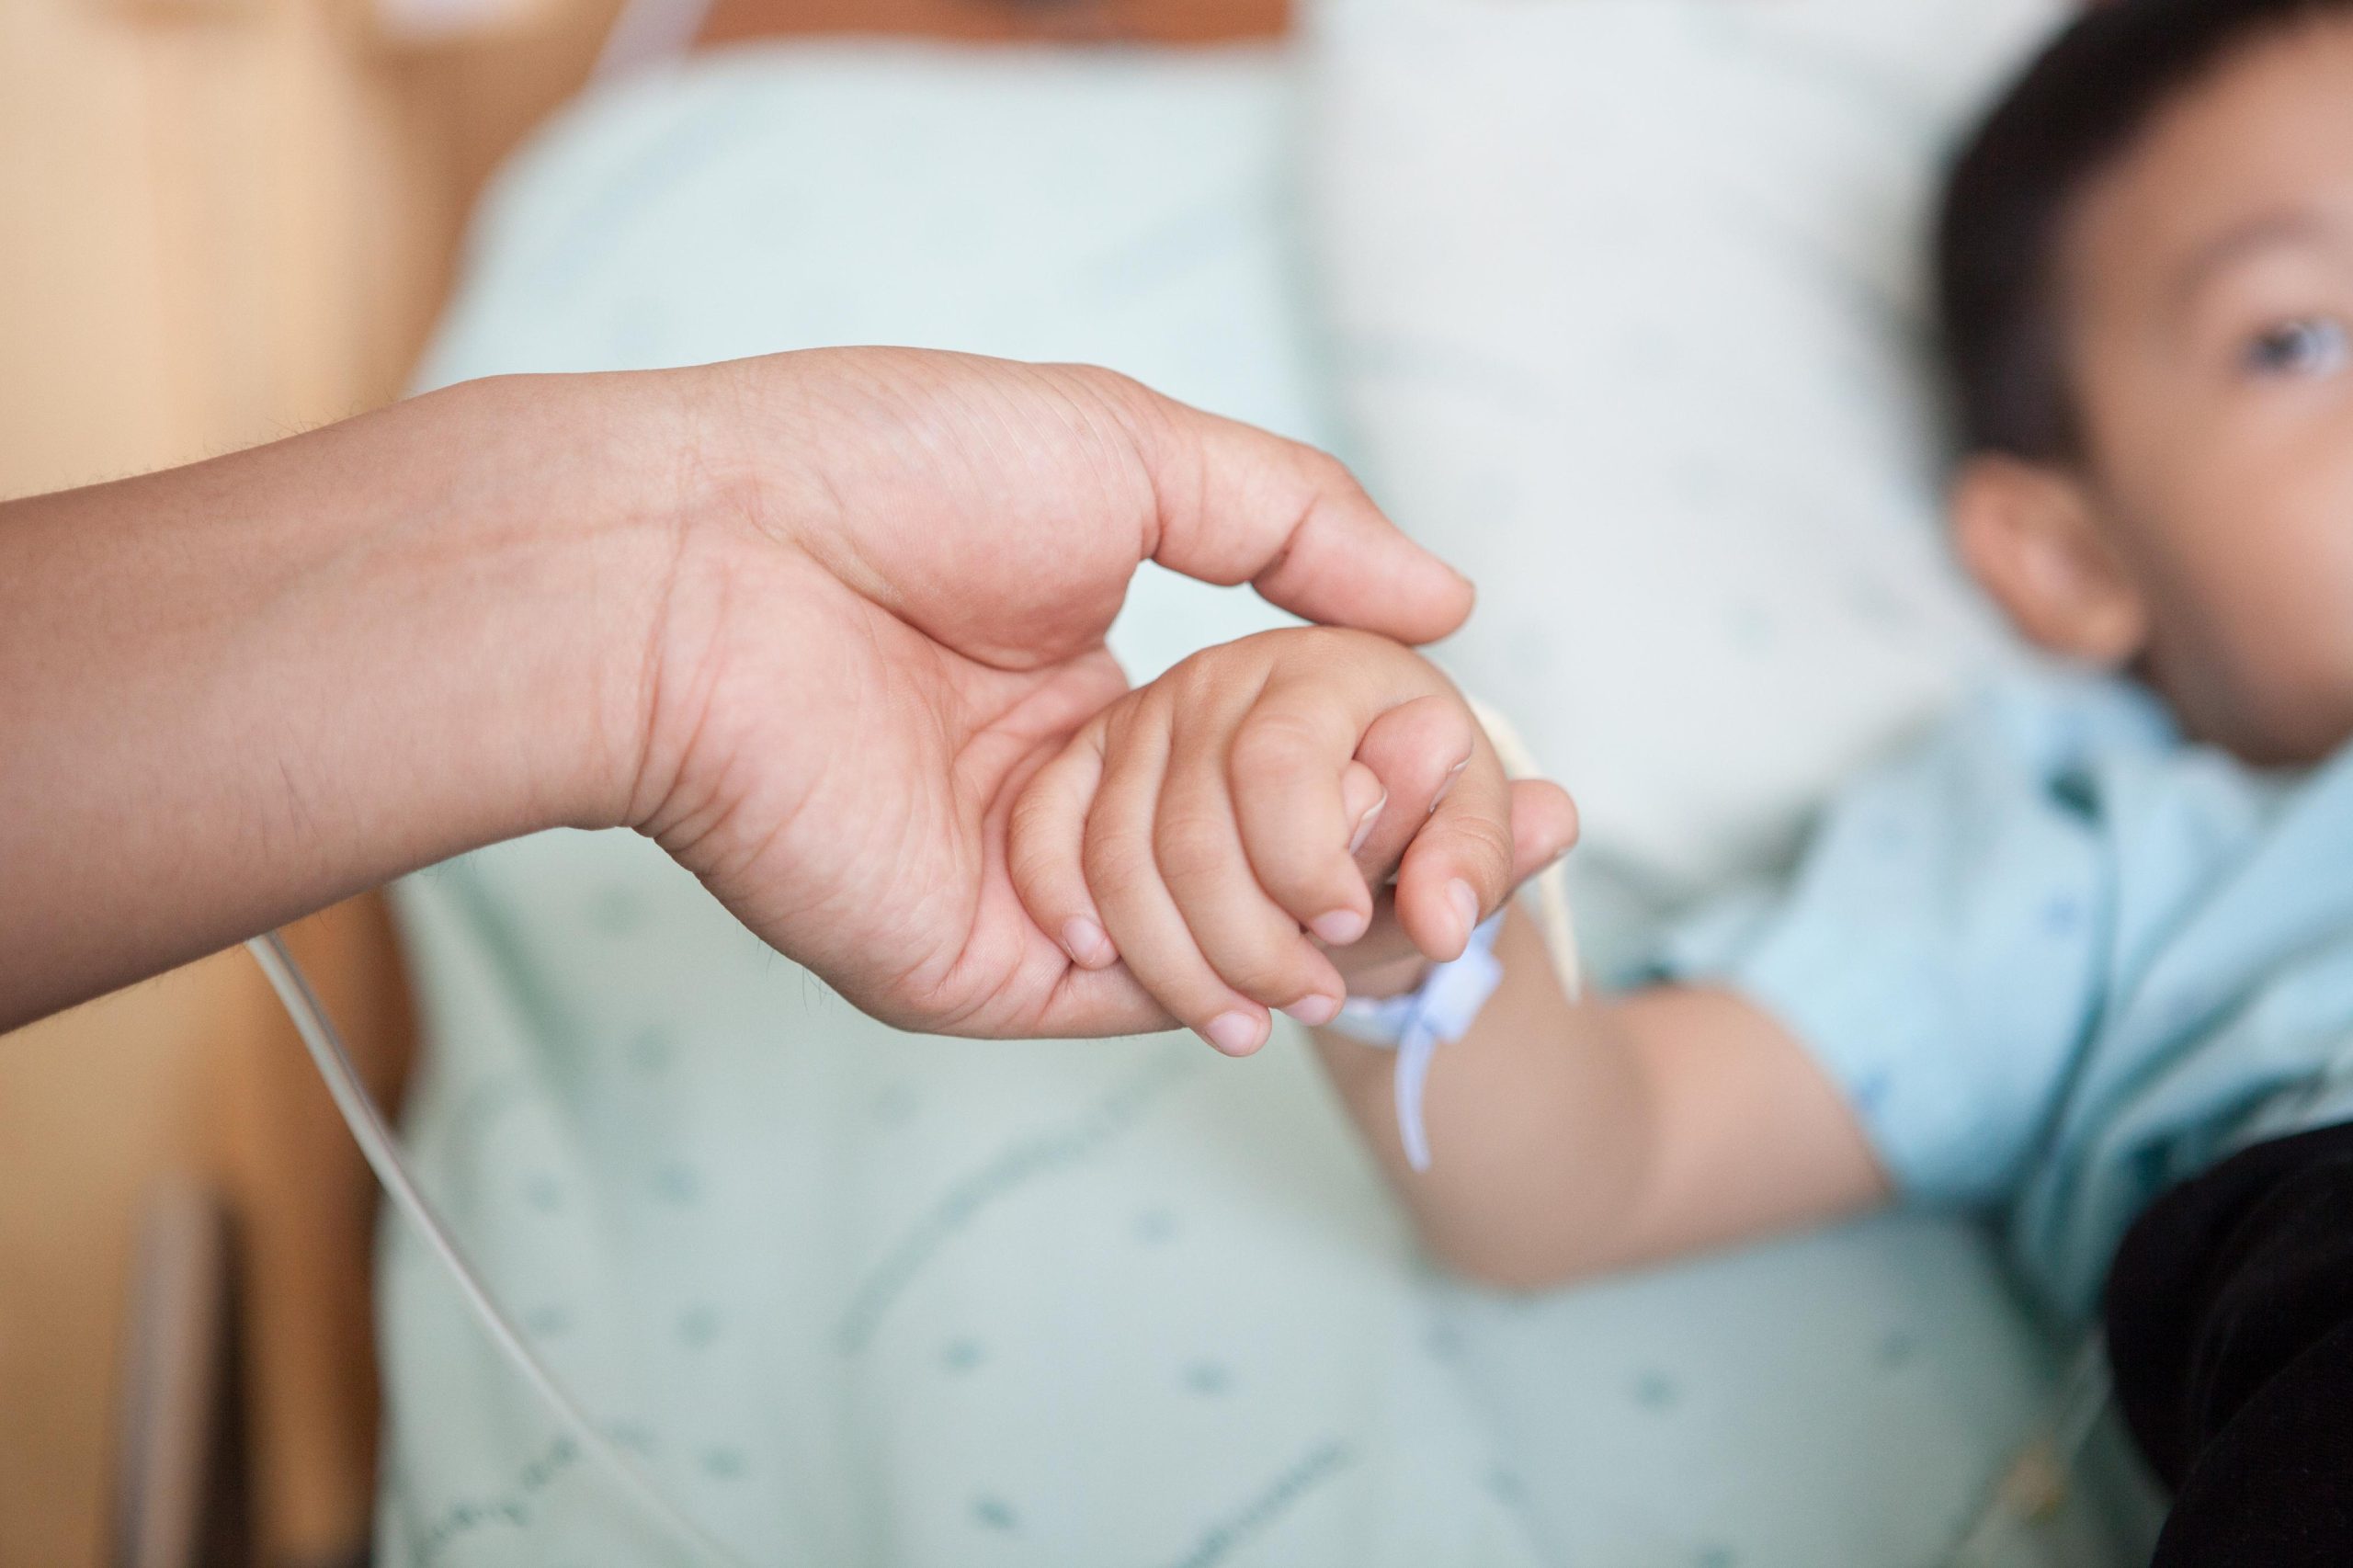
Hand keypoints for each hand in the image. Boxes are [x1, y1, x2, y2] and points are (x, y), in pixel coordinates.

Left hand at [627, 350, 1482, 1038]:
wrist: (711, 558)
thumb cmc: (898, 471)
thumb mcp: (1134, 453)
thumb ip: (1300, 523)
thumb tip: (1452, 605)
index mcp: (1087, 678)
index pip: (1269, 755)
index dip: (1383, 769)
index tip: (1501, 779)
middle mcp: (1059, 792)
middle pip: (1254, 861)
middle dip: (1381, 871)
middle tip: (1503, 868)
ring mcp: (1017, 884)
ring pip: (1207, 940)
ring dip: (1320, 930)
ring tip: (1430, 908)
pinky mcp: (968, 963)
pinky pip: (1128, 997)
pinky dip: (1227, 985)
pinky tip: (1318, 961)